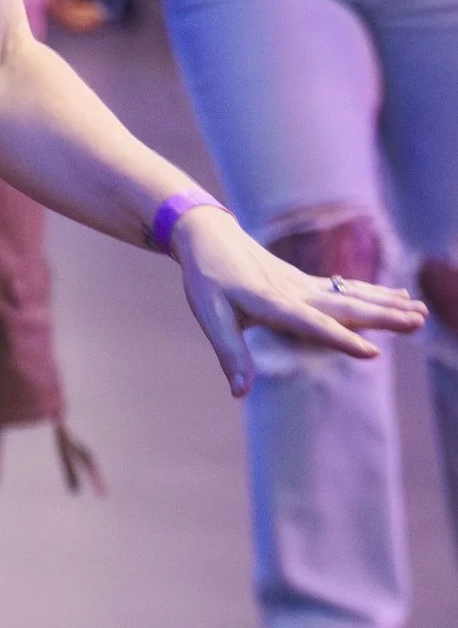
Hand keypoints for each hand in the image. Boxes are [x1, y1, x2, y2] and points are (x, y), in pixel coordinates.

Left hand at [171, 202, 423, 397]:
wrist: (209, 236)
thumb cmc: (206, 279)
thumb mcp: (210, 316)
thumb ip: (229, 353)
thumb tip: (239, 392)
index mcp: (272, 302)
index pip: (312, 324)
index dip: (341, 339)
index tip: (372, 353)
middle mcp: (295, 291)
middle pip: (345, 306)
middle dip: (383, 316)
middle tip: (418, 322)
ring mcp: (304, 284)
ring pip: (352, 295)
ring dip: (386, 303)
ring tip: (420, 312)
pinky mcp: (306, 281)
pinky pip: (346, 289)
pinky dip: (373, 292)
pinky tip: (398, 295)